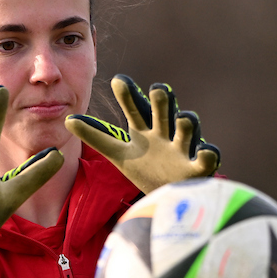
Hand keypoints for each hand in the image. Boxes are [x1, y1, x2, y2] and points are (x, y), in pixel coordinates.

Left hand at [65, 75, 219, 193]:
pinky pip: (208, 159)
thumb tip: (68, 119)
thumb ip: (96, 136)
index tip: (119, 81)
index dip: (128, 96)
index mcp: (146, 130)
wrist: (172, 197)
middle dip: (162, 102)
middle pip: (163, 113)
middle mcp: (166, 134)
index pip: (134, 109)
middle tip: (158, 89)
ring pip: (187, 132)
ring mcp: (184, 150)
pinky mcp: (199, 168)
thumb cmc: (148, 170)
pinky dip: (209, 155)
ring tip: (184, 118)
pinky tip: (206, 151)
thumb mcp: (120, 154)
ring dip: (187, 125)